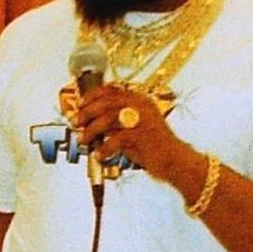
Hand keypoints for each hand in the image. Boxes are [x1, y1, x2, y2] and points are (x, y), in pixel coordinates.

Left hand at [70, 83, 189, 183]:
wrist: (176, 161)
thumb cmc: (153, 147)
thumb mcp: (134, 129)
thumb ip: (116, 123)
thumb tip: (91, 122)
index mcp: (140, 101)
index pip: (112, 90)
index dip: (93, 96)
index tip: (80, 104)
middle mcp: (141, 106)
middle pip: (107, 102)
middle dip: (87, 112)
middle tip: (76, 122)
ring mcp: (143, 120)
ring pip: (108, 119)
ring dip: (91, 130)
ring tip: (84, 140)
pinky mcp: (142, 136)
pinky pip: (115, 139)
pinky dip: (104, 148)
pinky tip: (100, 155)